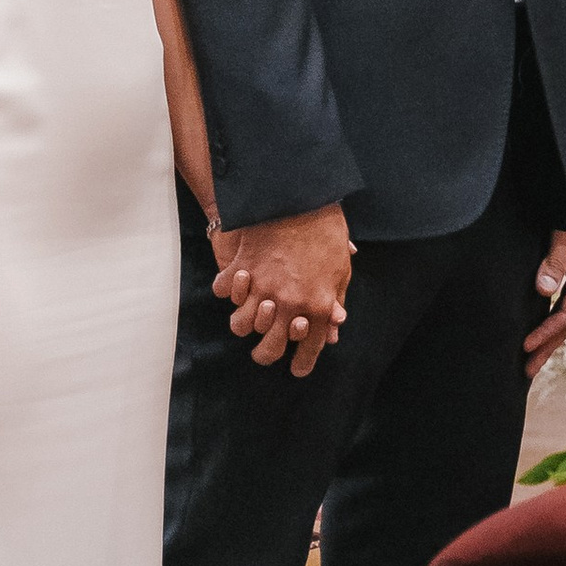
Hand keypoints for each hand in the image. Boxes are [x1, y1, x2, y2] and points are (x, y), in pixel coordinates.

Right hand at [210, 205, 351, 375]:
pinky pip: (225, 290)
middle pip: (268, 348)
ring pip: (240, 325)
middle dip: (266, 355)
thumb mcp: (340, 268)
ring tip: (246, 318)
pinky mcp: (242, 268)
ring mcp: (262, 287)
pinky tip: (234, 285)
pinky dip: (227, 289)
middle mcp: (288, 304)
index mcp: (318, 306)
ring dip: (243, 323)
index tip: (297, 369)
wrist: (300, 196)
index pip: (308, 349)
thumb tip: (334, 327)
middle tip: (264, 351)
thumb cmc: (325, 232)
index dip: (302, 364)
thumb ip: (334, 300)